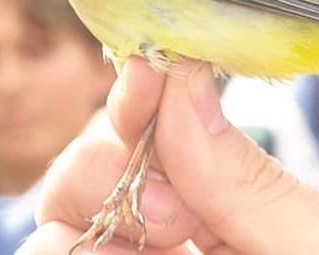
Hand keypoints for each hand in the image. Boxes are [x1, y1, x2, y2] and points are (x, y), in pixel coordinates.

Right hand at [18, 58, 318, 254]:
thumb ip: (257, 186)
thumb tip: (184, 84)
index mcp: (234, 209)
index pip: (164, 130)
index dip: (145, 97)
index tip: (147, 81)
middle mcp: (175, 243)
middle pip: (93, 174)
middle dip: (106, 169)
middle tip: (171, 214)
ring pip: (60, 235)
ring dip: (74, 229)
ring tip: (146, 248)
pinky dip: (63, 253)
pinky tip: (101, 254)